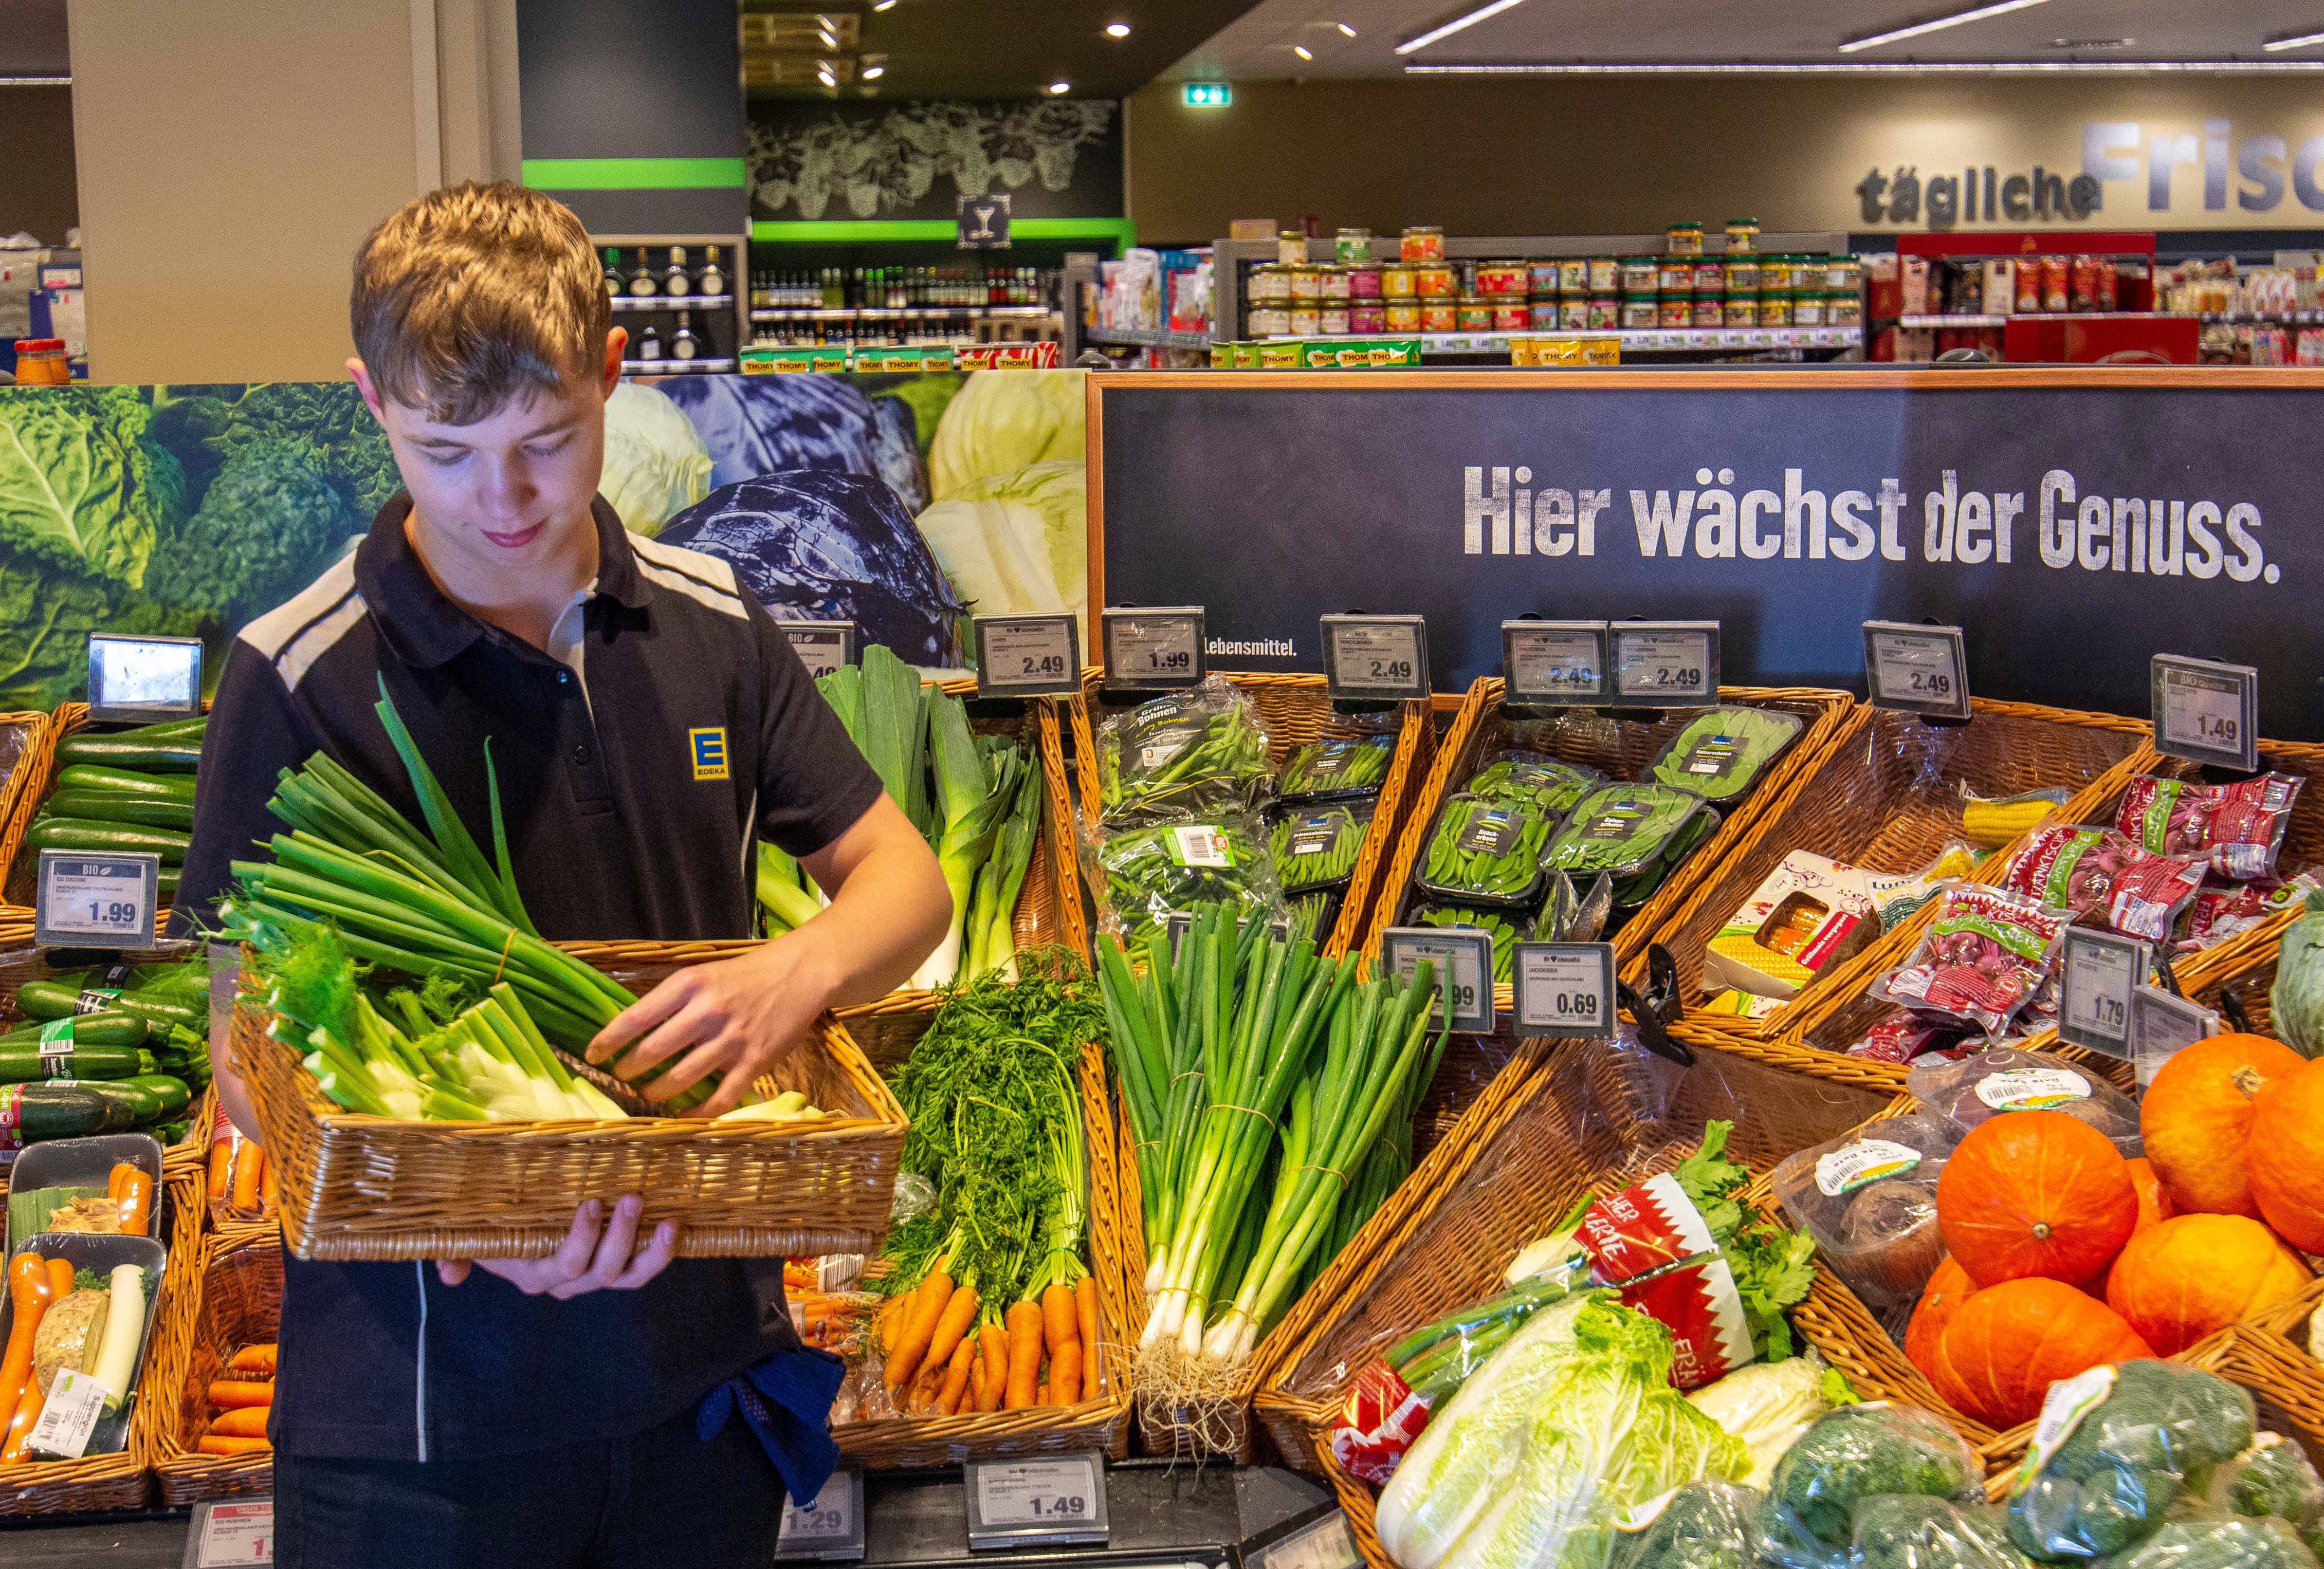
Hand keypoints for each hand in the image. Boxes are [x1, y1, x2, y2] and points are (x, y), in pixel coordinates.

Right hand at [435, 1195, 678, 1296]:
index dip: (581, 1239)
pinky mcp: (617, 1266)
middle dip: (619, 1235)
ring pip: (628, 1276)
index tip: (592, 1203)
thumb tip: (450, 1275)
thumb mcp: (470, 1238)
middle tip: (631, 1196)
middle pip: (600, 1270)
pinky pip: (642, 1269)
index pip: (563, 1265)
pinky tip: (678, 1228)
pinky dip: (662, 1253)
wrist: (513, 1226)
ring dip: (650, 1250)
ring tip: (666, 1220)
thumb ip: (457, 1252)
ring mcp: (595, 1276)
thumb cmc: (494, 1225)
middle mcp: (568, 1282)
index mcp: (535, 1274)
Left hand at [584, 942, 827, 1117]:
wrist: (799, 974)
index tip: (592, 1055)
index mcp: (690, 985)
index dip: (608, 1041)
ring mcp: (733, 1039)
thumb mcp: (702, 975)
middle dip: (628, 1072)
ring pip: (681, 1079)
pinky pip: (719, 1099)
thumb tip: (628, 1029)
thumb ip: (670, 1000)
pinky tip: (683, 1116)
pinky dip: (696, 1113)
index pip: (636, 1017)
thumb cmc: (744, 976)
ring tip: (650, 1094)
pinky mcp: (755, 1062)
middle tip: (623, 1078)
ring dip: (657, 1093)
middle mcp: (708, 1011)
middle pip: (652, 1052)